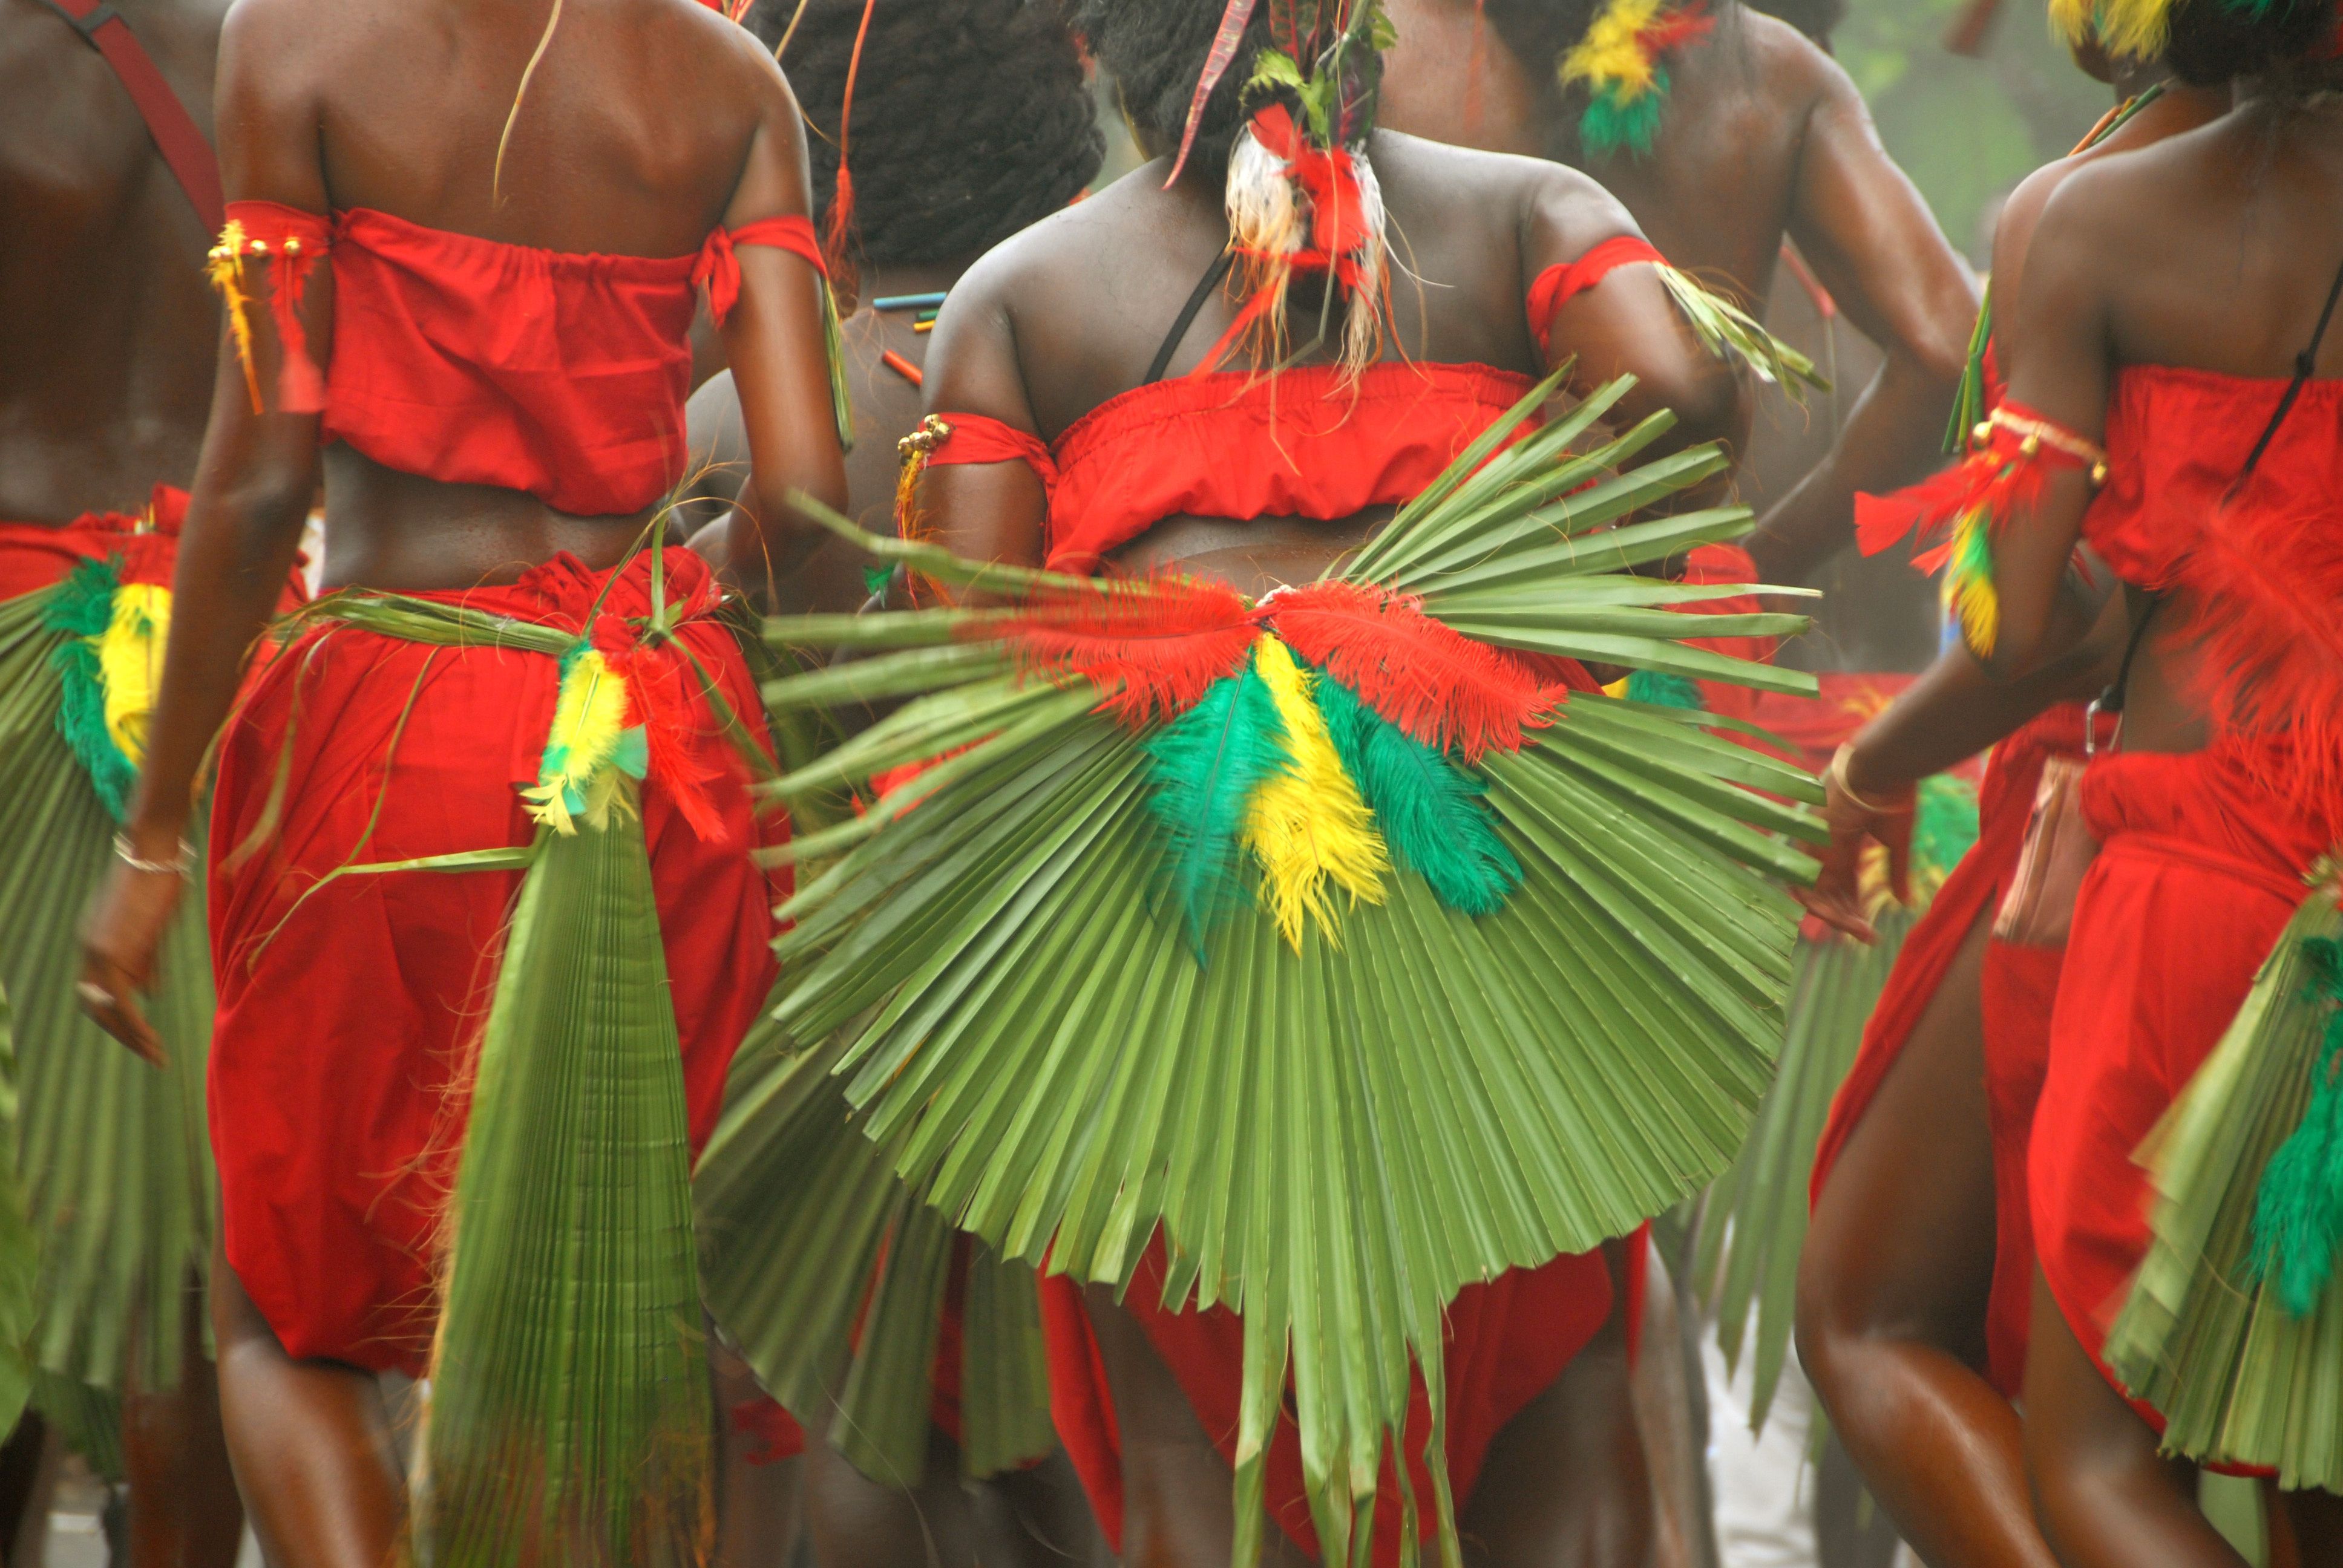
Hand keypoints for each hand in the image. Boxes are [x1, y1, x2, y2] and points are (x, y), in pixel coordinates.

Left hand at [77, 849, 184, 1067]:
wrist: (153, 853)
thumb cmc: (159, 880)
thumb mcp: (151, 927)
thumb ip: (147, 962)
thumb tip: (150, 994)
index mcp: (95, 943)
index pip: (97, 992)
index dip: (116, 1017)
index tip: (142, 1035)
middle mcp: (88, 950)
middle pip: (94, 1007)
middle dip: (122, 1035)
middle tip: (149, 1053)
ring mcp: (97, 953)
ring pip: (105, 1009)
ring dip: (130, 1037)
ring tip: (156, 1055)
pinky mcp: (112, 953)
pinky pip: (120, 1001)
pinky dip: (134, 1025)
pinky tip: (151, 1040)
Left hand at [1792, 745, 1914, 944]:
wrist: (1884, 765)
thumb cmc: (1893, 795)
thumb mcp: (1895, 842)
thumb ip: (1895, 874)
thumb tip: (1905, 904)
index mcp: (1843, 844)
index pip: (1843, 885)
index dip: (1854, 907)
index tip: (1871, 928)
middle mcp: (1825, 849)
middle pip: (1827, 894)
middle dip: (1846, 918)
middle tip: (1869, 937)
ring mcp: (1814, 847)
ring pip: (1815, 896)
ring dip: (1838, 919)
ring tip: (1864, 934)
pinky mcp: (1809, 846)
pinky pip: (1806, 887)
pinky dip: (1827, 909)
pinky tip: (1853, 922)